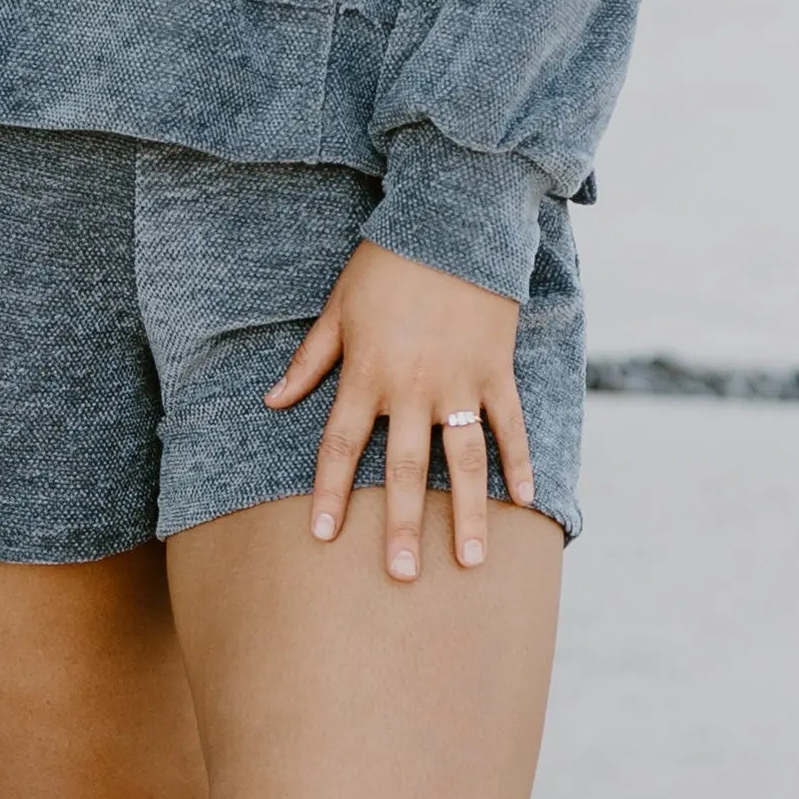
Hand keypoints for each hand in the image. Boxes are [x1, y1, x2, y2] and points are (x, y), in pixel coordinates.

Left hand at [265, 236, 534, 582]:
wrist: (452, 222)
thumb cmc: (386, 265)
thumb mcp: (337, 308)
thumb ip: (309, 361)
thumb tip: (273, 401)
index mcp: (367, 373)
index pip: (341, 445)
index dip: (330, 491)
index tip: (323, 537)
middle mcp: (413, 386)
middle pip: (405, 468)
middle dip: (403, 525)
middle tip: (403, 575)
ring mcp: (460, 381)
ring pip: (465, 458)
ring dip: (470, 512)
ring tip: (472, 560)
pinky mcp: (497, 370)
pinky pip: (510, 425)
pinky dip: (519, 461)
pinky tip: (526, 499)